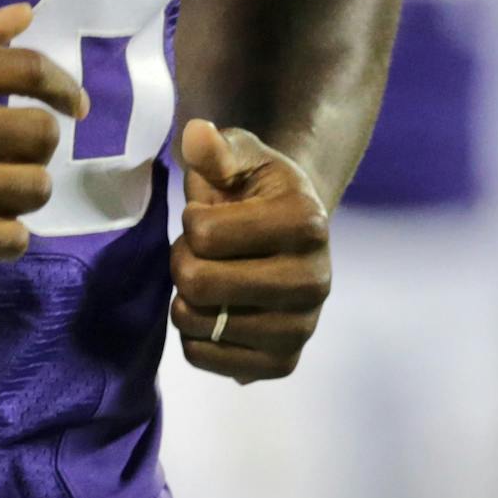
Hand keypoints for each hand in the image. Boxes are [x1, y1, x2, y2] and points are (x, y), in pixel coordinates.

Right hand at [0, 3, 85, 286]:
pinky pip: (9, 239)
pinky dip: (4, 234)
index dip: (63, 87)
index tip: (73, 105)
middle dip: (37, 147)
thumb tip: (25, 15)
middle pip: (40, 136)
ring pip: (32, 190)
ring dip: (22, 192)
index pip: (28, 70)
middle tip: (11, 154)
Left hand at [170, 118, 330, 382]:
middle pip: (198, 283)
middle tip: (197, 251)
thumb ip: (215, 149)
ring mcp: (302, 328)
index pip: (202, 233)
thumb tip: (197, 134)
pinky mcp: (284, 363)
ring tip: (208, 277)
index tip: (208, 214)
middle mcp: (314, 281)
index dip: (191, 219)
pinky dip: (193, 336)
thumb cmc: (256, 188)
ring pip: (197, 324)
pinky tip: (212, 310)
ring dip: (185, 299)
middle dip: (182, 261)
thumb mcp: (239, 156)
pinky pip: (204, 359)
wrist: (291, 234)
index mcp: (305, 222)